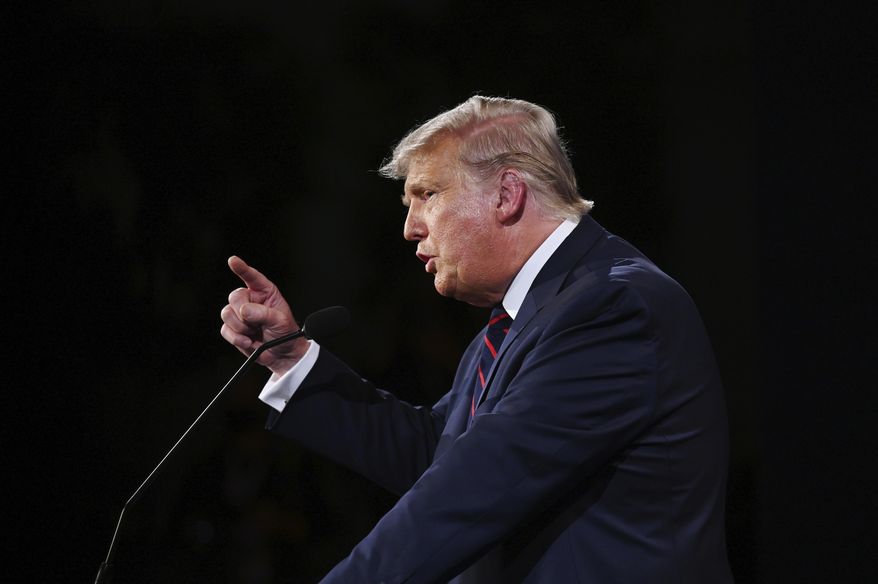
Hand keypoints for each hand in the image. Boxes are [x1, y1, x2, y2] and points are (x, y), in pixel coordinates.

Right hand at [220, 256, 307, 375]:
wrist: (282, 355)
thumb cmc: (286, 334)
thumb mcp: (280, 321)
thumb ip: (263, 313)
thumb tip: (244, 311)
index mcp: (265, 292)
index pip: (252, 277)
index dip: (242, 268)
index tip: (233, 260)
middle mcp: (250, 301)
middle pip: (235, 297)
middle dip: (243, 313)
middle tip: (256, 324)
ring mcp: (240, 315)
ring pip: (227, 313)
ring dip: (241, 327)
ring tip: (254, 333)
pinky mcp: (233, 329)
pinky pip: (225, 330)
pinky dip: (236, 338)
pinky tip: (249, 341)